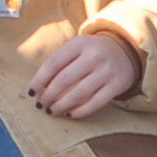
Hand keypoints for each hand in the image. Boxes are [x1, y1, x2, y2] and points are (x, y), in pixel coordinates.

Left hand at [28, 30, 144, 121]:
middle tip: (40, 105)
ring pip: (78, 94)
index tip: (31, 92)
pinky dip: (79, 111)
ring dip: (61, 106)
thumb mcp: (76, 48)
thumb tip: (38, 89)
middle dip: (48, 96)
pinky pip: (95, 103)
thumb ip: (59, 63)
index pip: (53, 63)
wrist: (125, 50)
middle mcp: (94, 55)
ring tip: (52, 111)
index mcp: (80, 43)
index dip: (39, 80)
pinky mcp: (117, 85)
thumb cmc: (91, 52)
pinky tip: (70, 114)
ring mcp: (107, 71)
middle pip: (64, 80)